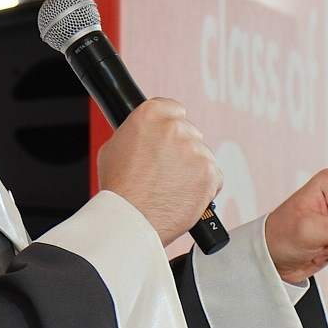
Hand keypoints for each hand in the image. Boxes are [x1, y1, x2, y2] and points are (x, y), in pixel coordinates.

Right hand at [96, 98, 223, 244]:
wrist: (130, 219)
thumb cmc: (118, 189)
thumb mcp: (113, 148)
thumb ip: (137, 134)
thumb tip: (148, 135)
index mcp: (149, 114)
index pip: (173, 108)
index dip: (169, 125)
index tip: (167, 138)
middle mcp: (175, 128)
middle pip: (189, 132)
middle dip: (181, 149)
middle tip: (165, 170)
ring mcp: (195, 151)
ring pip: (202, 155)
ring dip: (192, 168)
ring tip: (170, 187)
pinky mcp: (210, 174)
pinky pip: (214, 176)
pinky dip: (203, 186)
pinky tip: (183, 195)